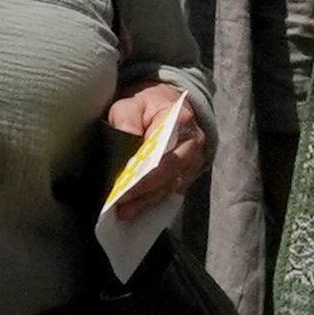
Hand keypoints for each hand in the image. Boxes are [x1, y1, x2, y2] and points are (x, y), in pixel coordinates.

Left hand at [104, 81, 209, 213]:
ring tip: (124, 212)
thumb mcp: (130, 104)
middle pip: (169, 175)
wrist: (167, 102)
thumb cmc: (146, 104)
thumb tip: (127, 145)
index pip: (164, 154)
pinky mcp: (189, 171)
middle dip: (143, 193)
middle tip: (119, 205)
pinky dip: (154, 200)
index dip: (144, 175)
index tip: (122, 188)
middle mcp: (193, 144)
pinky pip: (172, 190)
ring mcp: (194, 159)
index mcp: (180, 121)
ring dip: (147, 201)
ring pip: (171, 186)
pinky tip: (137, 208)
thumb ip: (127, 121)